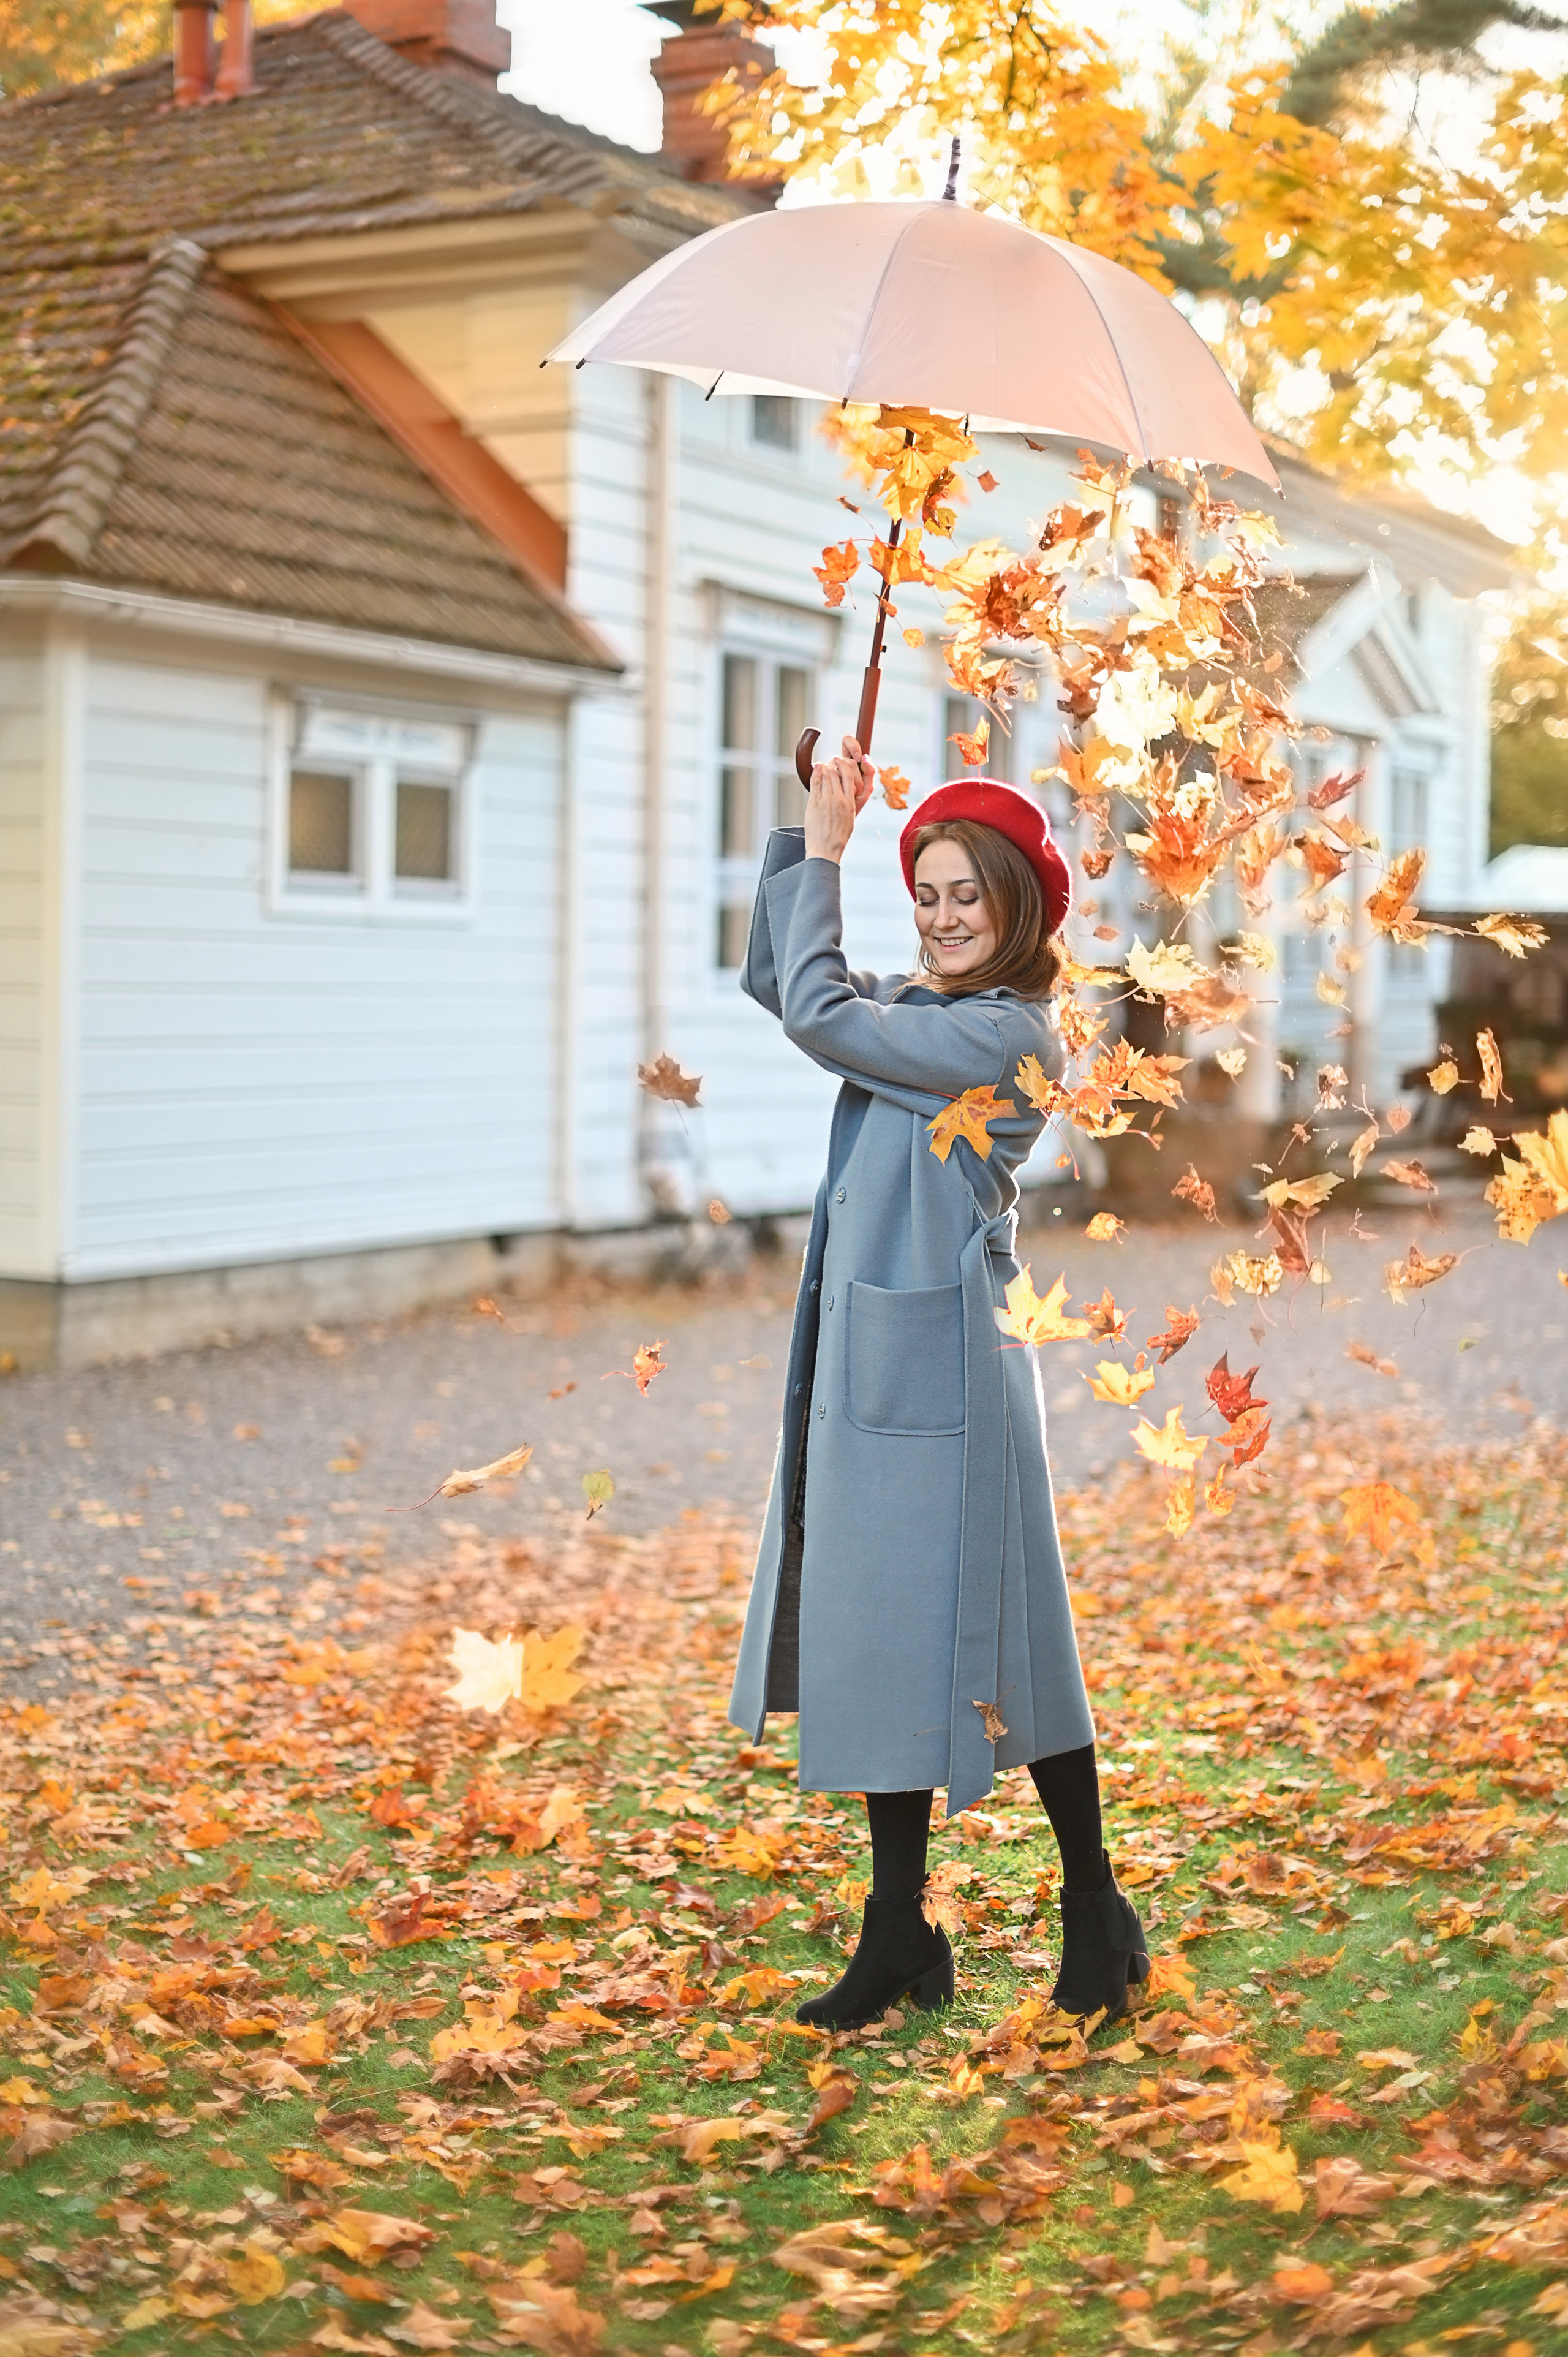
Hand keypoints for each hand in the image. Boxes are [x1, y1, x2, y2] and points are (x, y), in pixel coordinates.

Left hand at [803, 736, 875, 864]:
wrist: (826, 850)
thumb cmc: (838, 837)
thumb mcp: (850, 819)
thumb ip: (850, 804)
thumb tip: (848, 793)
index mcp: (851, 803)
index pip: (850, 777)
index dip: (845, 766)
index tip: (840, 762)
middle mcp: (840, 800)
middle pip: (837, 773)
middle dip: (834, 765)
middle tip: (830, 762)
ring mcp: (826, 801)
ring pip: (826, 775)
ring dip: (824, 768)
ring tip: (821, 765)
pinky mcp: (814, 804)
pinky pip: (815, 782)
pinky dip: (816, 772)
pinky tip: (816, 768)